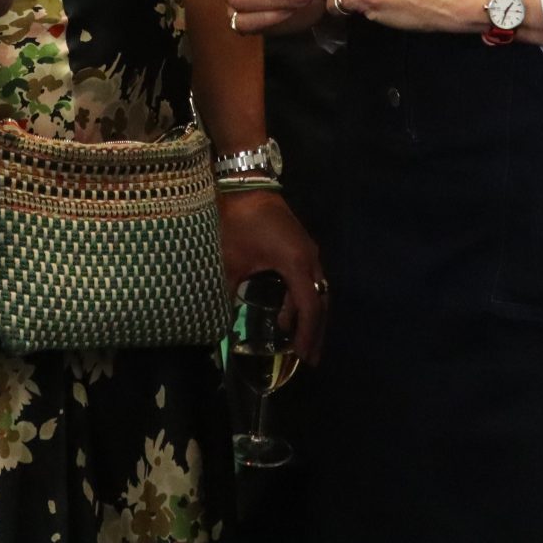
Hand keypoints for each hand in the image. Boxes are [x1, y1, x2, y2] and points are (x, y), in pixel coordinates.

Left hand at [219, 191, 328, 360]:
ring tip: (299, 340)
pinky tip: (288, 311)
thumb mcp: (231, 261)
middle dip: (315, 331)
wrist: (245, 184)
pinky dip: (304, 299)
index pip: (309, 307)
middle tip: (309, 358)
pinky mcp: (301, 245)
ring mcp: (308, 250)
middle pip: (321, 302)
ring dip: (310, 315)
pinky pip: (310, 279)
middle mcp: (310, 258)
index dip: (306, 334)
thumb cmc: (238, 222)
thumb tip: (221, 323)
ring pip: (317, 290)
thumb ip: (229, 294)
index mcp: (296, 264)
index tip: (302, 357)